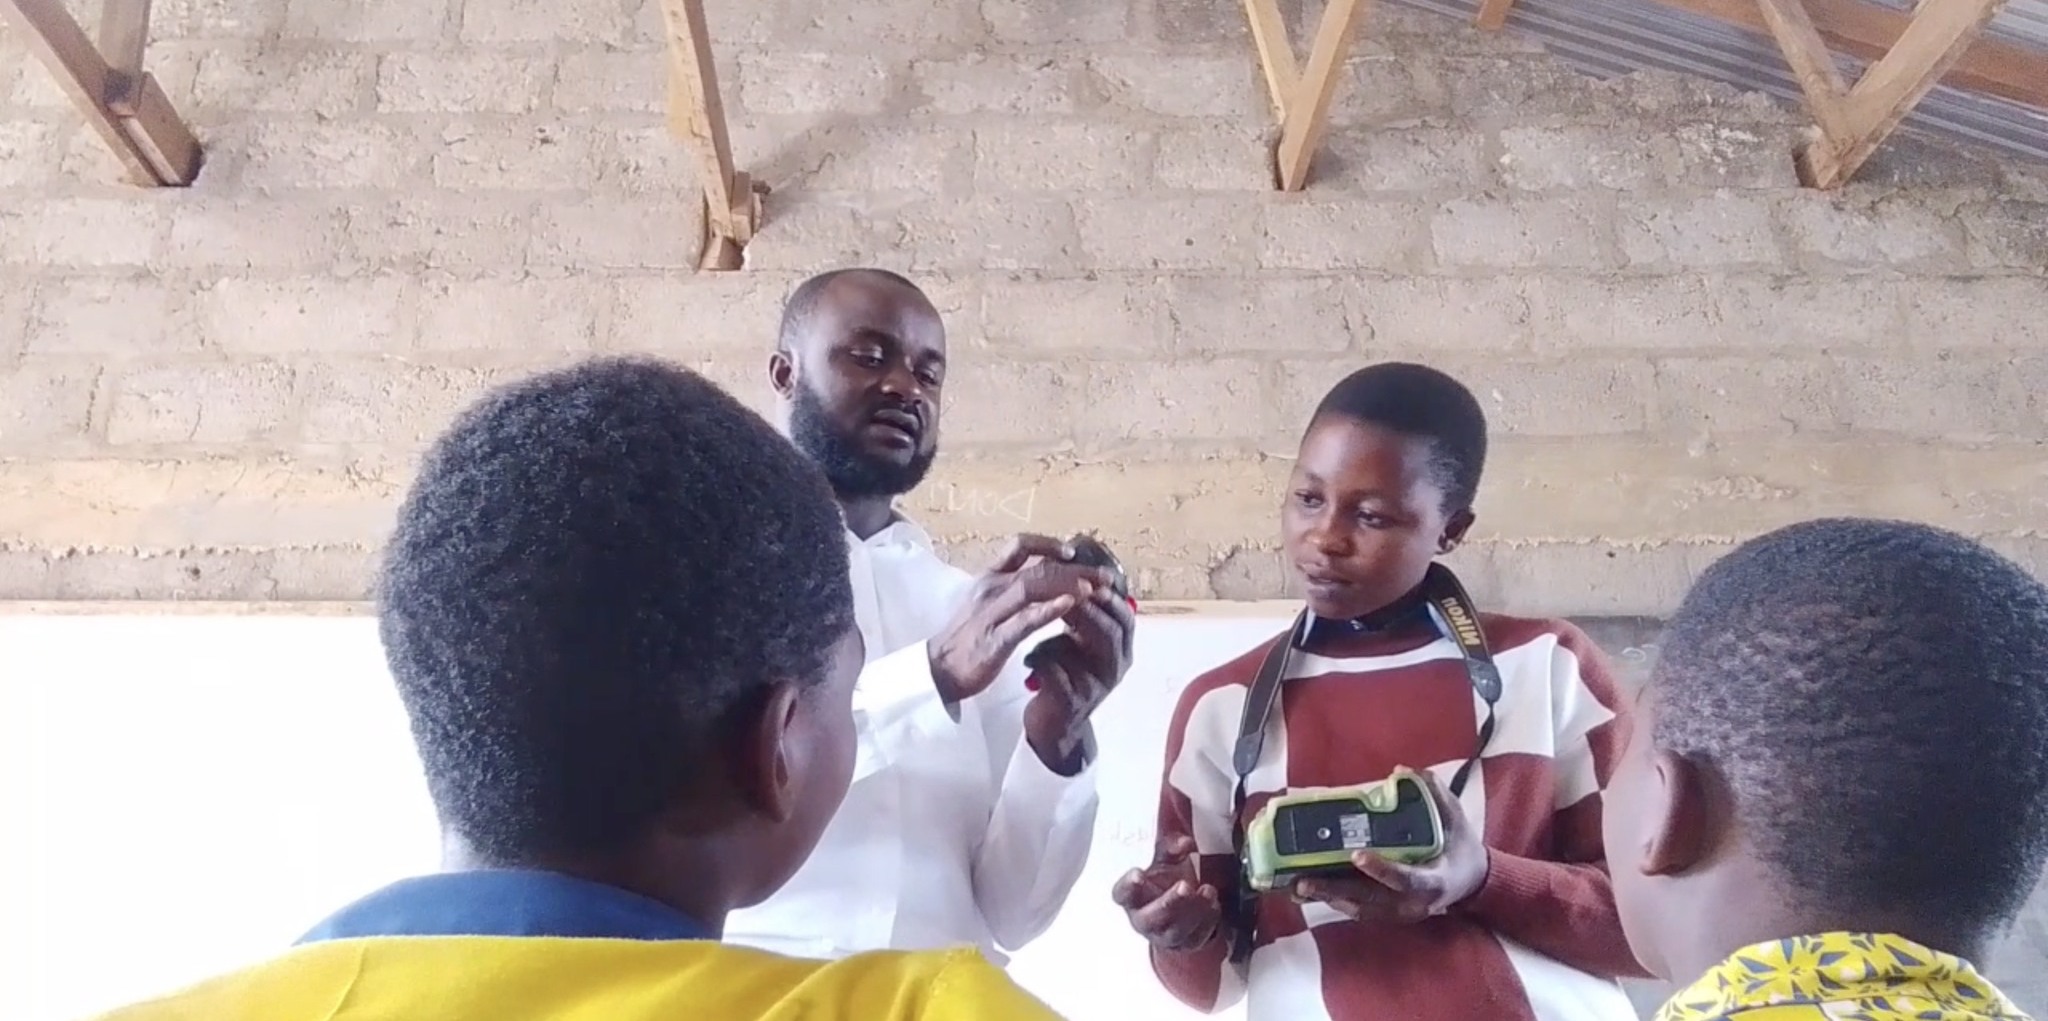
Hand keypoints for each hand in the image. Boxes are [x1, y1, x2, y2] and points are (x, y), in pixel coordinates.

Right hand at [927, 534, 1118, 704]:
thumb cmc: (968, 637)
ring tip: (1094, 587)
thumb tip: (1047, 575)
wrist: (939, 670)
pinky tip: (1069, 606)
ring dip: (1066, 584)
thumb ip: (1014, 587)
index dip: (1048, 543)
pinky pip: (1023, 621)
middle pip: (1037, 567)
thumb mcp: (989, 604)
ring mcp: (991, 613)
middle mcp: (990, 589)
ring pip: (1032, 587)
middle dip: (1075, 568)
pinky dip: (1047, 611)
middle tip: (1105, 574)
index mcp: (989, 578)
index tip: (1073, 550)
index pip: (1019, 546)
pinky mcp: (994, 640)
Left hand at [1020, 585, 1135, 770]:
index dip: (1110, 596)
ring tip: (1042, 621)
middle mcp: (1114, 670)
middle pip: (1112, 632)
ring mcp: (1094, 688)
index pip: (1126, 618)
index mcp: (1120, 652)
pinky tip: (1028, 658)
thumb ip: (1085, 615)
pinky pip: (1056, 673)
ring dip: (1062, 634)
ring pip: (1083, 652)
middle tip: (1065, 591)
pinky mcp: (1070, 704)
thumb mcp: (1081, 643)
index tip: (1089, 577)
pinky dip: (1040, 659)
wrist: (1053, 724)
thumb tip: (1076, 571)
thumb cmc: (1065, 674)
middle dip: (1088, 607)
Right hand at [1112, 834, 1221, 951]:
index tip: (1138, 873)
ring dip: (1193, 911)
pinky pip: (1197, 936)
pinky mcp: (1187, 944)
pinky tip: (1213, 902)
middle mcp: (1144, 919)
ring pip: (1175, 931)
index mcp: (1132, 896)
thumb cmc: (1165, 880)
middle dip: (1168, 903)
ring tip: (1207, 890)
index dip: (1128, 886)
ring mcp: (1165, 935)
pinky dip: (1208, 919)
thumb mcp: (1165, 859)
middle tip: (1184, 886)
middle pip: (1150, 918)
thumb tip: (1184, 843)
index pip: (1122, 894)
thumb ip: (1171, 847)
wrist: (1181, 907)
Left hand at [1292, 769, 1489, 923]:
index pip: (1405, 878)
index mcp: (1434, 880)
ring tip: (1298, 885)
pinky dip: (1334, 900)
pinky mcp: (1388, 914)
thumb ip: (1433, 794)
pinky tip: (1310, 891)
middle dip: (1336, 889)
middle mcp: (1414, 903)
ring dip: (1327, 897)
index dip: (1381, 869)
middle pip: (1371, 899)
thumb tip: (1402, 771)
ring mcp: (1399, 913)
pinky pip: (1358, 910)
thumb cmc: (1460, 847)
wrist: (1471, 882)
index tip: (1357, 854)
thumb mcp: (1455, 818)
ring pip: (1359, 909)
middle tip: (1304, 878)